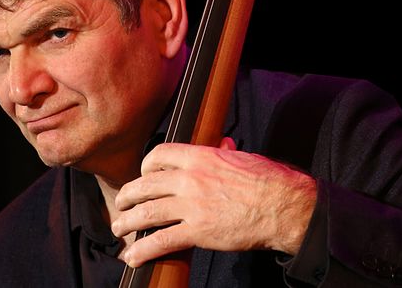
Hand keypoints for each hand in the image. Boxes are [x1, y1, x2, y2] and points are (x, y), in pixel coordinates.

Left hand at [112, 137, 316, 266]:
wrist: (282, 205)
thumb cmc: (267, 181)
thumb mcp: (241, 159)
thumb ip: (224, 154)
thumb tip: (223, 145)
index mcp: (200, 156)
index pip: (159, 154)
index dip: (146, 166)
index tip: (143, 175)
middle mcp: (190, 179)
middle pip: (146, 184)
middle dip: (128, 195)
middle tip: (121, 204)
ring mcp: (191, 205)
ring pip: (147, 212)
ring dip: (128, 222)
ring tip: (119, 228)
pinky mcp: (197, 231)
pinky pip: (162, 240)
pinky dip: (143, 250)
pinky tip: (133, 256)